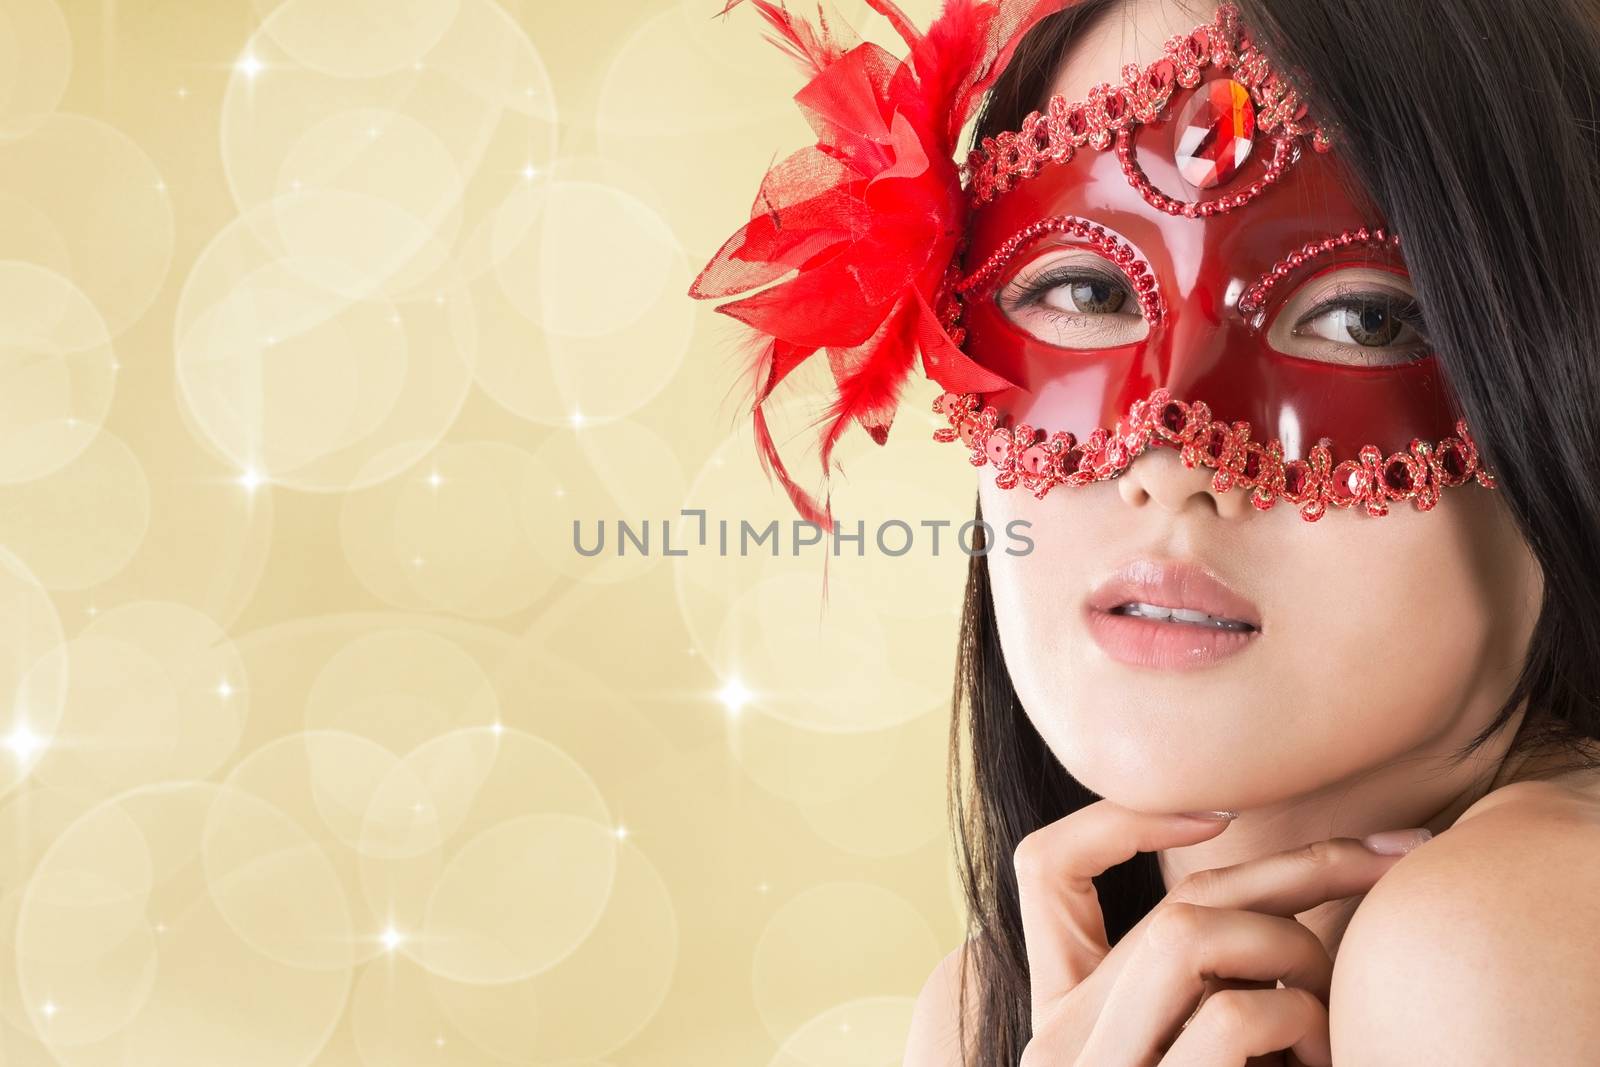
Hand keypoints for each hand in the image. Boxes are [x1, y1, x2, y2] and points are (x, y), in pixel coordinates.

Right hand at [1015, 800, 1416, 1066]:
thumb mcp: (1180, 1062)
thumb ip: (1195, 1004)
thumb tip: (1289, 914)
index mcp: (1062, 1021)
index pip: (1043, 870)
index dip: (1121, 819)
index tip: (1223, 812)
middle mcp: (1061, 1039)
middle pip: (1171, 897)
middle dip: (1300, 863)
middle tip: (1397, 855)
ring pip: (1194, 934)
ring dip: (1294, 949)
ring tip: (1329, 1009)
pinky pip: (1235, 1018)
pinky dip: (1299, 1019)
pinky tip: (1320, 1062)